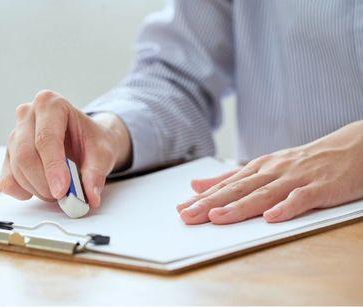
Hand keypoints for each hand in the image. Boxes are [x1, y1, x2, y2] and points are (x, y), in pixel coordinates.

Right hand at [0, 90, 131, 206]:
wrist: (87, 140)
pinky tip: (42, 188)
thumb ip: (96, 173)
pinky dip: (24, 192)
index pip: (46, 139)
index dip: (53, 168)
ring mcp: (14, 134)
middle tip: (64, 196)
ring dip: (39, 189)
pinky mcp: (8, 155)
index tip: (62, 190)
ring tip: (61, 191)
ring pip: (17, 170)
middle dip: (45, 183)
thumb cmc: (92, 140)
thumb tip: (91, 197)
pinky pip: (8, 181)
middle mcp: (27, 114)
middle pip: (26, 156)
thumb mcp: (103, 153)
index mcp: (51, 104)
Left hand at [177, 121, 362, 224]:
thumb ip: (230, 178)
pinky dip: (286, 207)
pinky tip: (272, 217)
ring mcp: (295, 178)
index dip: (202, 198)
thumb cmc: (303, 162)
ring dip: (240, 206)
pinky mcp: (319, 187)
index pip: (225, 185)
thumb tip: (196, 185)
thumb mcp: (263, 167)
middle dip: (211, 203)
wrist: (349, 148)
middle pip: (237, 189)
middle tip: (188, 215)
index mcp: (258, 168)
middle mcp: (272, 171)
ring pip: (263, 193)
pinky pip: (301, 198)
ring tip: (217, 217)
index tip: (181, 209)